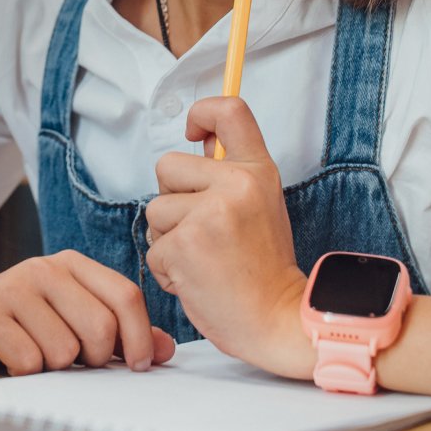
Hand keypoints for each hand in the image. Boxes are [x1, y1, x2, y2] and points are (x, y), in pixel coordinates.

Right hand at [0, 249, 175, 375]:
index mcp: (72, 265)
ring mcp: (14, 288)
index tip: (138, 364)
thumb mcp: (68, 319)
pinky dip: (24, 371)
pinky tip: (9, 358)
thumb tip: (164, 348)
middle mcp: (44, 268)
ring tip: (33, 353)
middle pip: (100, 329)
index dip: (140, 337)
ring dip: (52, 367)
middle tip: (72, 361)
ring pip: (64, 351)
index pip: (126, 296)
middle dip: (94, 360)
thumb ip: (117, 331)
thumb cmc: (14, 321)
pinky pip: (28, 360)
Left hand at [144, 96, 312, 378]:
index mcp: (257, 171)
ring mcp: (210, 213)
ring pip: (155, 210)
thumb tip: (200, 139)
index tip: (193, 131)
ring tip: (203, 259)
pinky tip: (197, 279)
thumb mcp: (261, 206)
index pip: (230, 111)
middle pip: (167, 165)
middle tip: (204, 231)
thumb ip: (230, 174)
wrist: (276, 319)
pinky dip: (168, 268)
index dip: (202, 112)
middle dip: (172, 199)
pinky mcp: (185, 244)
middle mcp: (236, 184)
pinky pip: (154, 247)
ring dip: (167, 238)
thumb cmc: (263, 269)